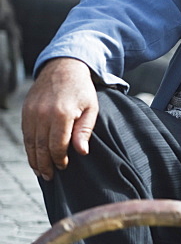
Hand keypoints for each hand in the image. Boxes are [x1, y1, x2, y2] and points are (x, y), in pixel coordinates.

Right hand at [22, 58, 98, 180]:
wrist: (63, 67)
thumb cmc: (81, 89)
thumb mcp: (91, 108)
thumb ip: (85, 130)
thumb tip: (81, 152)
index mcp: (61, 114)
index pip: (57, 145)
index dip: (59, 159)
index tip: (64, 167)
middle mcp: (43, 113)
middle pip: (41, 147)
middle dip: (45, 164)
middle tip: (50, 177)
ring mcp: (32, 111)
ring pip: (30, 142)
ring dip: (34, 159)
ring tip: (41, 172)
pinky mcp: (26, 110)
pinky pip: (26, 134)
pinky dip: (29, 147)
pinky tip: (34, 156)